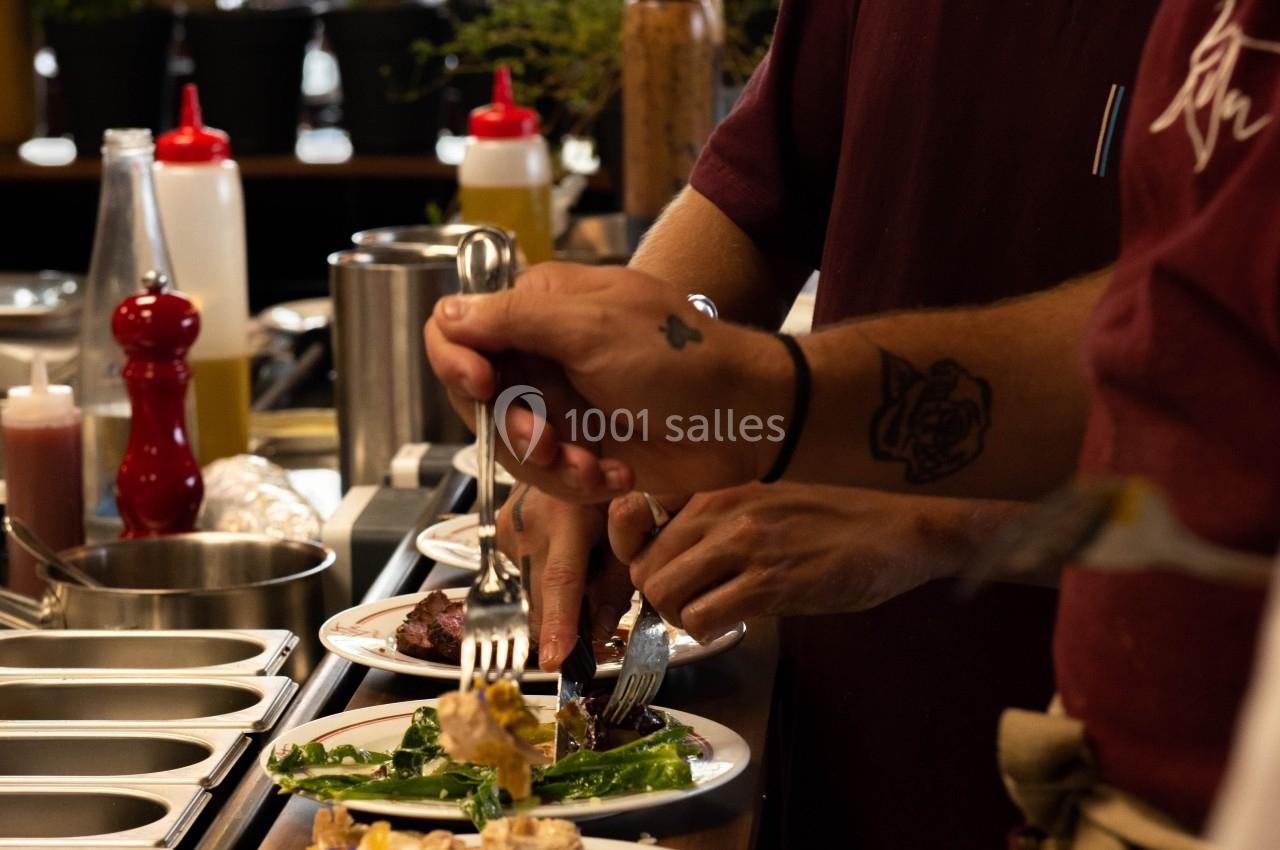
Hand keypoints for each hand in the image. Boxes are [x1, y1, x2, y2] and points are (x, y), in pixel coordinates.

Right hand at [425, 262, 789, 502]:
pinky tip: (619, 473)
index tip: (480, 385)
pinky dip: (580, 480)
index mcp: (541, 306)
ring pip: (509, 446)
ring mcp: (560, 402)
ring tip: (597, 467)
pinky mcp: (581, 446)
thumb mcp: (592, 328)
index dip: (455, 359)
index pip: (458, 325)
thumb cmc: (679, 361)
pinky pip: (548, 475)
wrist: (744, 419)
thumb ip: (513, 319)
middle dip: (512, 429)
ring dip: (551, 464)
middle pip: (475, 397)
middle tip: (549, 442)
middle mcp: (542, 352)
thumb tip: (445, 314)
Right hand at [497, 484, 634, 670]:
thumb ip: (616, 582)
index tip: (555, 659)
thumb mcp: (624, 529)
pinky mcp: (495, 534)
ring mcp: (505, 528)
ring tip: (580, 575)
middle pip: (539, 598)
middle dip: (560, 626)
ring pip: (527, 593)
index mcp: (566, 516)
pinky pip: (519, 577)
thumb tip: (600, 631)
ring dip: (551, 603)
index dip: (560, 623)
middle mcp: (527, 522)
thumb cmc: (605, 490)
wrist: (566, 451)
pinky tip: (561, 562)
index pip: (561, 580)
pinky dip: (540, 585)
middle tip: (586, 640)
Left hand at [611, 483, 1021, 639]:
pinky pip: (702, 617)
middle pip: (644, 566)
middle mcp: (722, 510)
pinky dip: (708, 629)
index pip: (636, 518)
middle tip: (694, 603)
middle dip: (661, 595)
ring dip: (681, 615)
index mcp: (718, 488)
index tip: (664, 573)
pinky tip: (736, 620)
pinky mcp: (770, 583)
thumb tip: (670, 556)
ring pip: (664, 593)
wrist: (898, 531)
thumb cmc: (834, 519)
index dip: (641, 556)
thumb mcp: (765, 500)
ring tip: (714, 613)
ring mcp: (745, 544)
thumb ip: (716, 519)